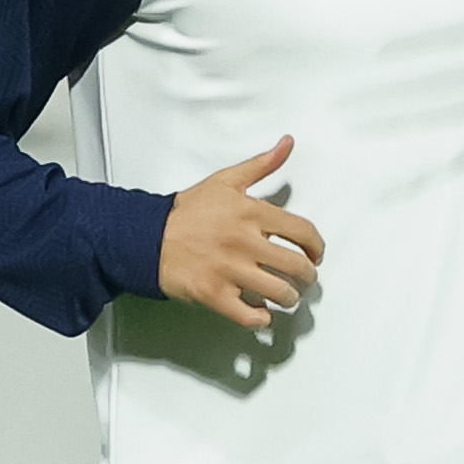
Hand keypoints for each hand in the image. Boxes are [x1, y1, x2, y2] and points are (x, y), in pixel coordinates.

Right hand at [153, 137, 325, 332]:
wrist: (147, 237)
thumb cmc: (186, 212)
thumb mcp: (225, 181)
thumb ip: (261, 164)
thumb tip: (286, 144)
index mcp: (251, 213)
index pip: (303, 232)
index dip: (317, 247)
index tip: (315, 254)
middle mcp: (244, 242)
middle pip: (297, 267)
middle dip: (307, 276)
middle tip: (304, 278)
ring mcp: (229, 270)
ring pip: (279, 293)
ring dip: (289, 298)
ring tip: (286, 296)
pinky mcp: (214, 294)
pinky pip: (249, 316)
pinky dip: (261, 318)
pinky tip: (261, 312)